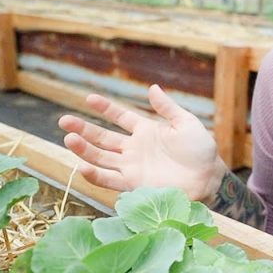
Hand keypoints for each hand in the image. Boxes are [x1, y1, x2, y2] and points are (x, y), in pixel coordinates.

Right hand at [58, 84, 223, 201]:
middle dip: (83, 129)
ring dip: (84, 150)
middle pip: (103, 138)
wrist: (209, 178)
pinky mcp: (134, 184)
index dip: (105, 108)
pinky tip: (82, 167)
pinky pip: (110, 180)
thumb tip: (152, 87)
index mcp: (146, 130)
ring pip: (101, 158)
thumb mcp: (185, 123)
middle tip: (64, 121)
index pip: (120, 117)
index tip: (88, 98)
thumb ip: (167, 108)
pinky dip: (95, 176)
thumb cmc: (201, 150)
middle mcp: (134, 148)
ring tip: (69, 140)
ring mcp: (132, 167)